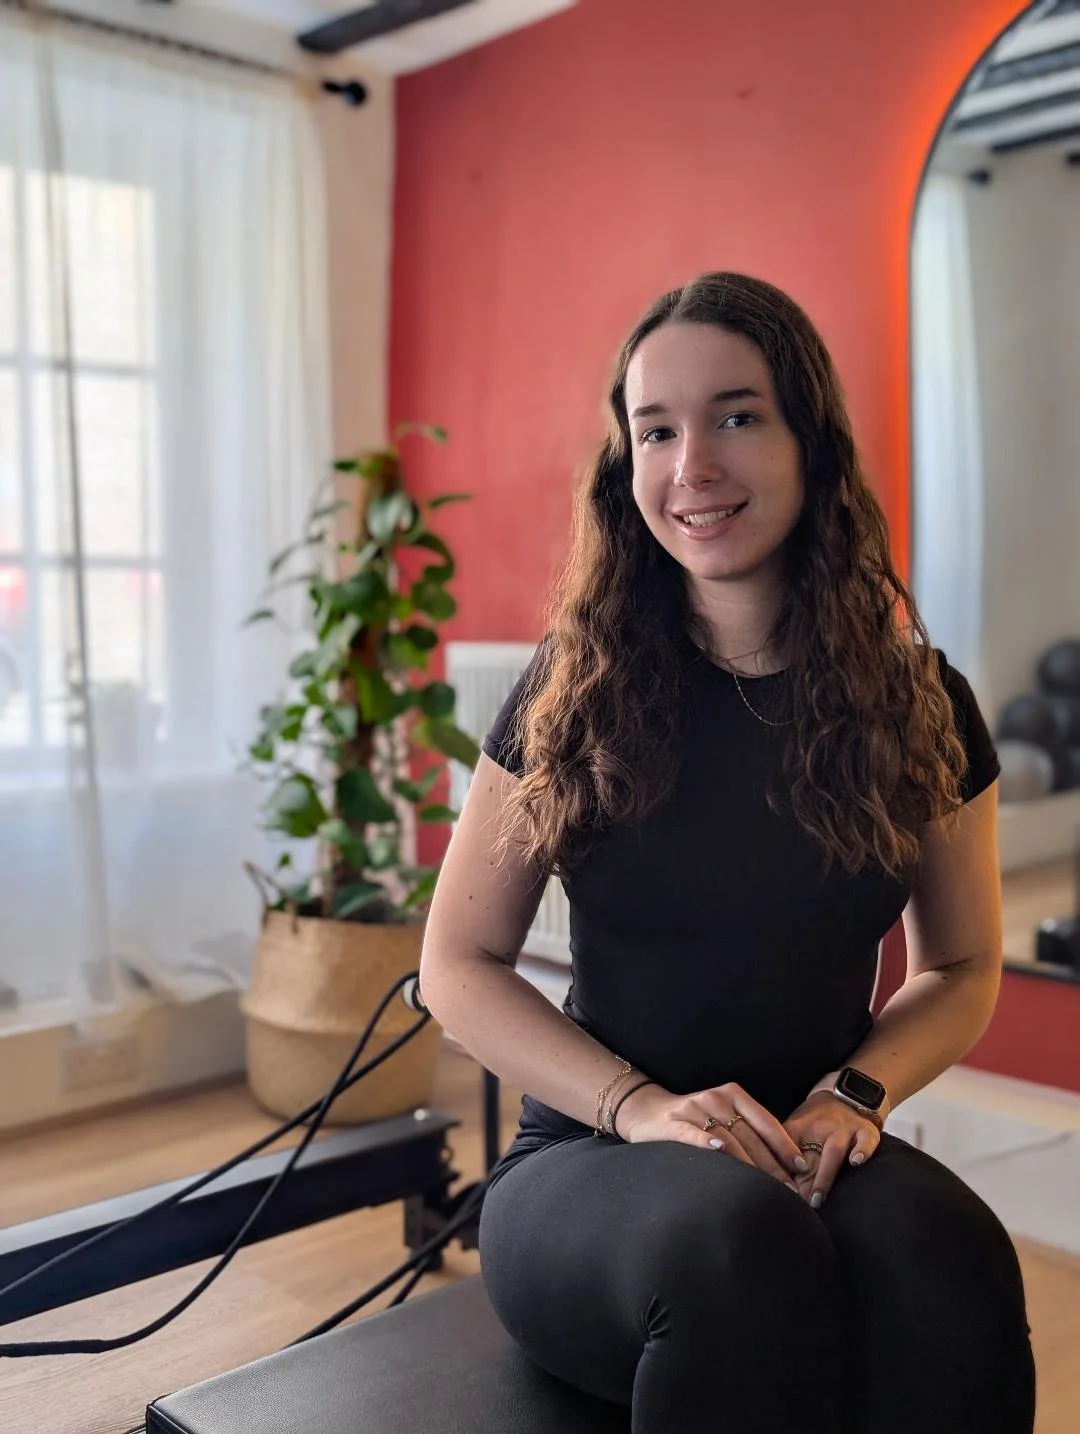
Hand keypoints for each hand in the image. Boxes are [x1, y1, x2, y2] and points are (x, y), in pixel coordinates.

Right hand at [615, 1081, 809, 1186]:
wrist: (646, 1111)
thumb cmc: (694, 1119)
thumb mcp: (722, 1115)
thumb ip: (748, 1129)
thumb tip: (786, 1162)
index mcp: (732, 1094)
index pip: (765, 1121)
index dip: (785, 1144)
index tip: (801, 1167)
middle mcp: (715, 1098)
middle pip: (750, 1135)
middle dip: (772, 1164)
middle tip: (790, 1190)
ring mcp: (694, 1109)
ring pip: (727, 1138)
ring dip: (749, 1165)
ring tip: (766, 1188)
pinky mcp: (673, 1123)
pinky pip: (693, 1134)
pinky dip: (706, 1142)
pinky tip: (719, 1152)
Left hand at [782, 1090, 883, 1208]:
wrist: (844, 1092)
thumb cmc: (815, 1119)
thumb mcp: (793, 1128)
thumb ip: (783, 1151)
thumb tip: (768, 1180)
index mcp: (798, 1128)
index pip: (786, 1152)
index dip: (782, 1175)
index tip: (778, 1195)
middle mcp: (821, 1128)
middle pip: (809, 1159)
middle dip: (801, 1185)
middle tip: (795, 1209)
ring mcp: (845, 1130)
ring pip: (833, 1152)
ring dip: (824, 1176)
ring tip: (817, 1200)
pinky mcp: (865, 1131)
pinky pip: (865, 1141)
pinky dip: (862, 1150)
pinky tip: (856, 1162)